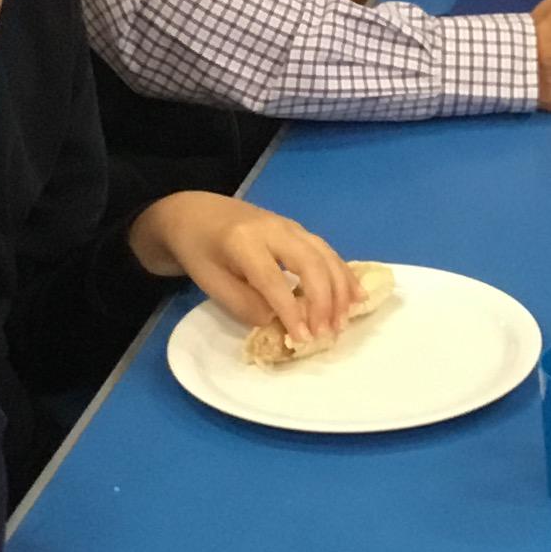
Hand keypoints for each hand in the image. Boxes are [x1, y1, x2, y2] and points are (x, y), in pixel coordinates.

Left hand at [131, 193, 352, 347]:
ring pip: (325, 256)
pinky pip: (327, 252)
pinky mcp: (298, 230)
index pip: (273, 280)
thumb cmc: (199, 251)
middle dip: (323, 301)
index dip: (291, 311)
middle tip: (326, 333)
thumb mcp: (210, 282)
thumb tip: (278, 320)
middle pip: (310, 263)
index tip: (302, 339)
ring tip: (343, 321)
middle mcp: (274, 229)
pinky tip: (356, 295)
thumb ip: (244, 304)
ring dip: (339, 290)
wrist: (194, 212)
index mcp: (244, 241)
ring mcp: (290, 226)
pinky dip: (344, 274)